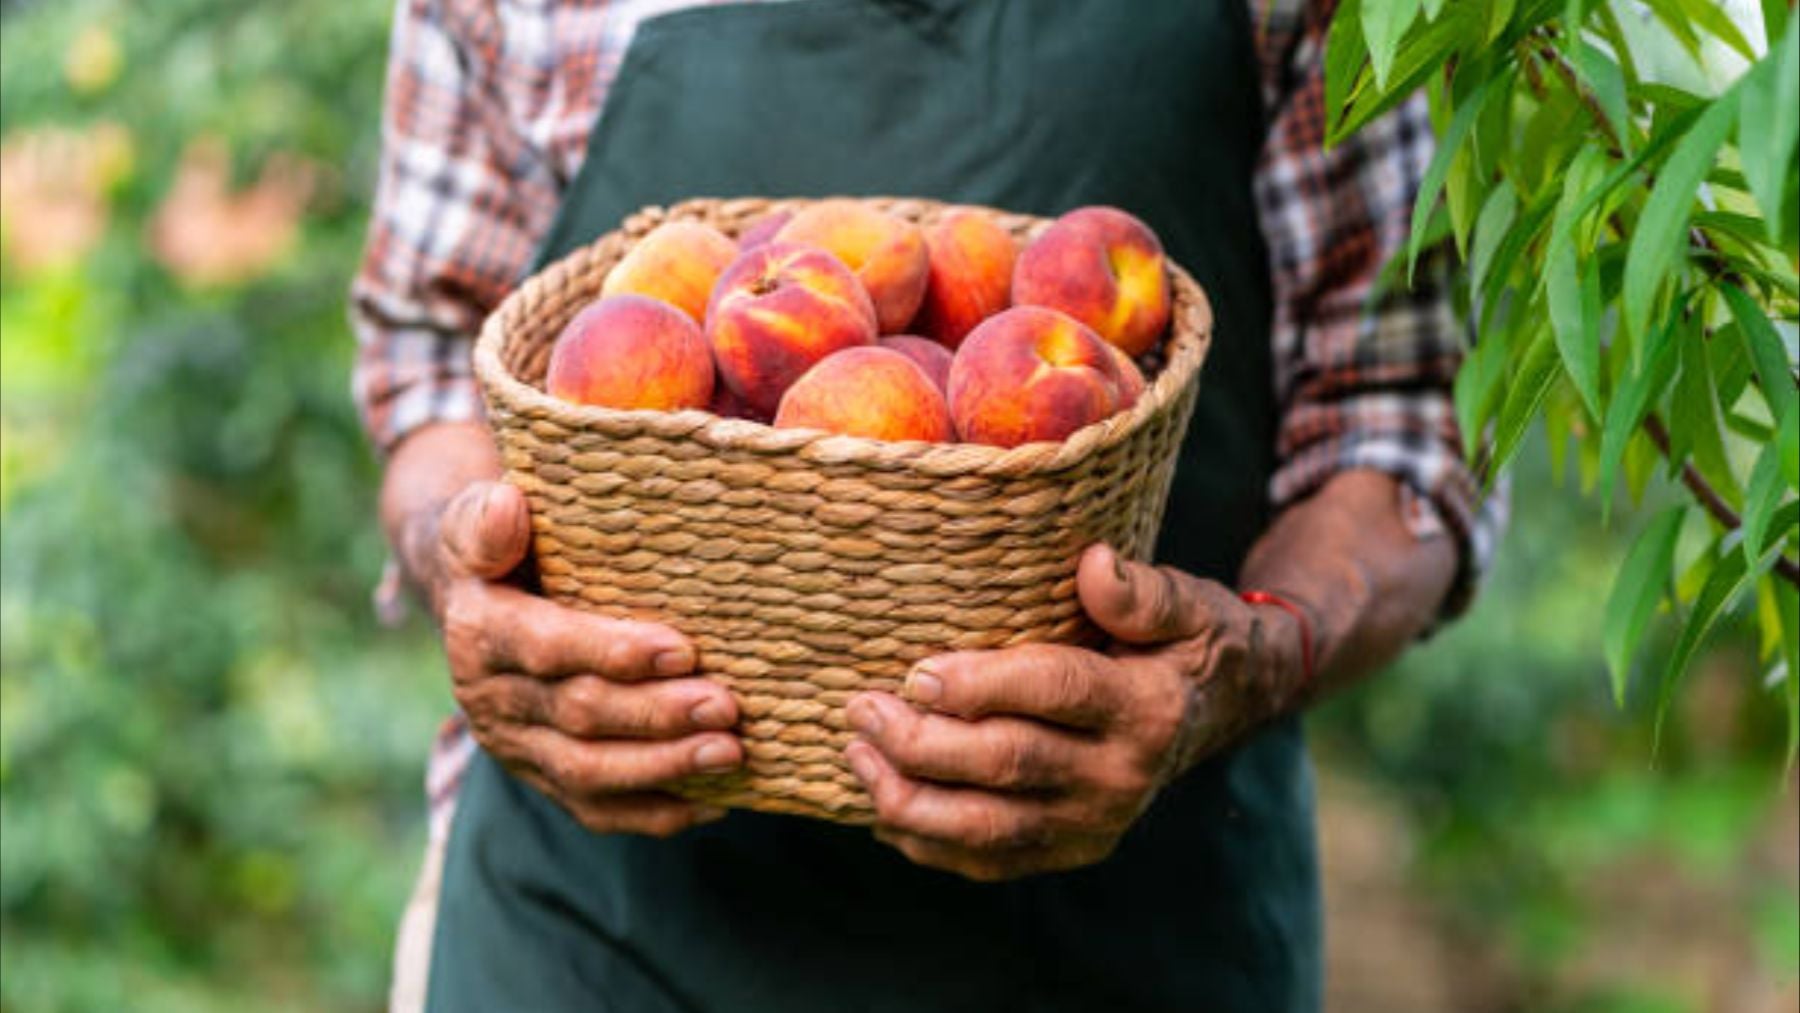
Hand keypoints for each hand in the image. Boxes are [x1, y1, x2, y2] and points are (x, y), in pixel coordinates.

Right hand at [417, 480, 743, 836]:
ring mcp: (515, 746)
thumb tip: (508, 505)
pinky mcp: (541, 776)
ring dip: (663, 767)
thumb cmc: (503, 548)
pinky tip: (714, 801)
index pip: (547, 648)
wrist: (476, 599)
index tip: (682, 650)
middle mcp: (490, 699)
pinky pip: (594, 809)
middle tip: (727, 707)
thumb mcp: (480, 520)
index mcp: (480, 633)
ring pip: (588, 772)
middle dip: (656, 716)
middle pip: (578, 716)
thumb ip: (489, 520)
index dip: (612, 652)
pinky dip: (654, 812)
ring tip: (730, 753)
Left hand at [843, 544, 1301, 879]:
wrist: (1220, 711)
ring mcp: (1095, 824)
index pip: (1056, 693)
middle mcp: (1121, 777)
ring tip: (856, 756)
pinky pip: (990, 859)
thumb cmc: (1185, 643)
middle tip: (861, 708)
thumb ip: (1140, 592)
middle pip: (1009, 764)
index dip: (982, 686)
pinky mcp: (1070, 849)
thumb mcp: (1184, 603)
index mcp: (1147, 708)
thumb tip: (1095, 564)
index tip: (917, 673)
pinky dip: (929, 843)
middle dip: (924, 742)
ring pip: (989, 827)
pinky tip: (881, 809)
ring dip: (911, 800)